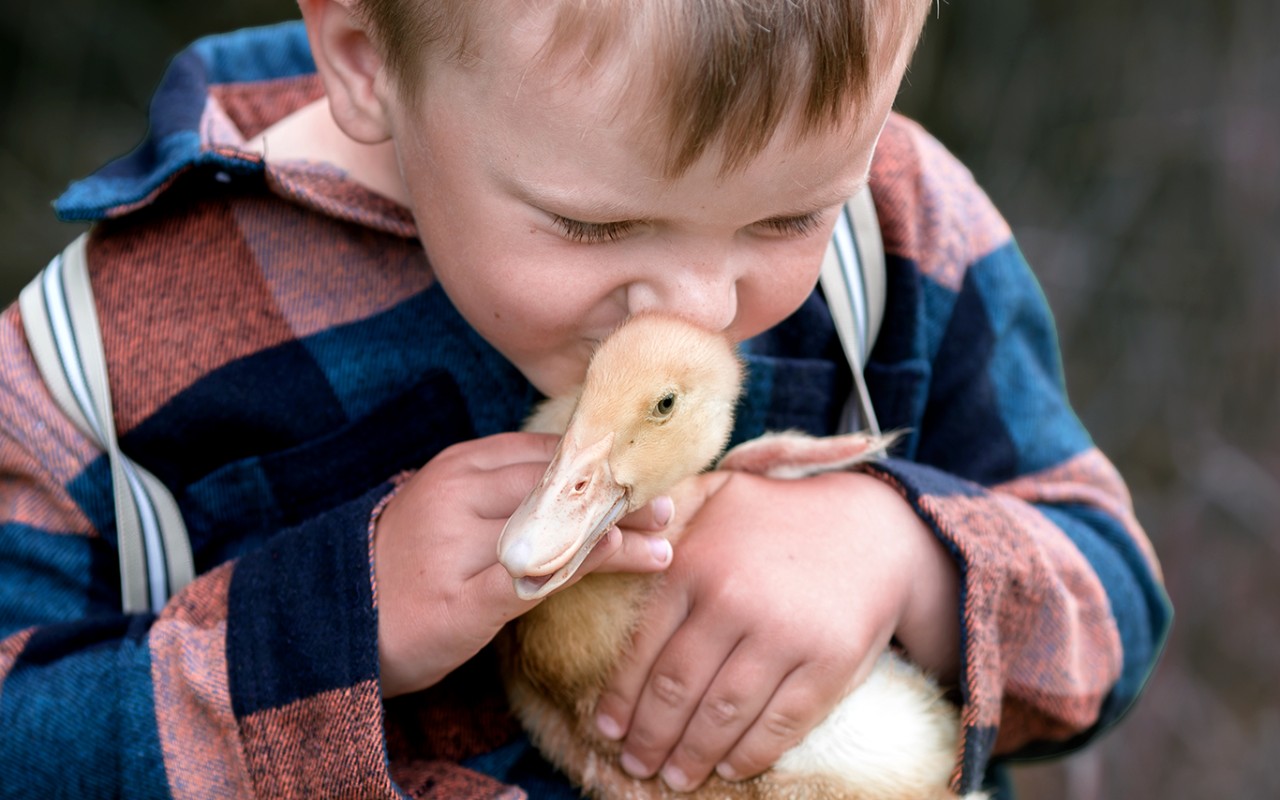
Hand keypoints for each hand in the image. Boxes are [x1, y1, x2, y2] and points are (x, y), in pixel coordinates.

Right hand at [374, 432, 674, 696]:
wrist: (335, 622)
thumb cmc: (407, 567)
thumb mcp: (455, 514)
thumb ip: (509, 494)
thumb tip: (585, 490)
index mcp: (459, 465)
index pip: (546, 453)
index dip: (601, 466)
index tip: (643, 477)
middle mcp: (458, 494)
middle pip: (559, 486)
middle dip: (619, 498)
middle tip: (667, 509)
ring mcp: (457, 545)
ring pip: (556, 527)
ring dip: (619, 534)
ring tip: (663, 546)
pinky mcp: (461, 598)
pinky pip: (537, 573)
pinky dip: (586, 563)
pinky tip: (622, 556)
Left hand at [593, 469, 958, 791]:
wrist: (875, 526)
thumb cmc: (779, 516)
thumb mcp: (715, 495)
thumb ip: (661, 516)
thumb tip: (609, 539)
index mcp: (696, 564)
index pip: (644, 648)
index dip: (621, 698)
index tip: (608, 729)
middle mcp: (733, 600)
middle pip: (677, 689)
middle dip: (650, 738)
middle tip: (636, 764)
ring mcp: (783, 634)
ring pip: (722, 713)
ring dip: (691, 755)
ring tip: (674, 778)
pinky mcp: (828, 662)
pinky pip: (779, 723)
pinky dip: (749, 754)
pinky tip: (728, 767)